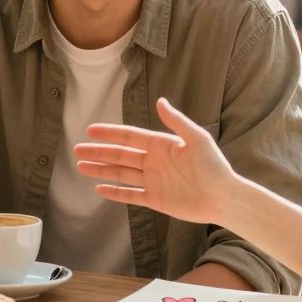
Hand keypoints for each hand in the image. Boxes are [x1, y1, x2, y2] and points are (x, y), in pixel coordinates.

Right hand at [74, 98, 240, 225]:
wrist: (225, 198)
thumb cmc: (215, 167)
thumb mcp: (197, 139)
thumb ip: (177, 122)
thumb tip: (160, 101)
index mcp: (162, 145)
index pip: (130, 137)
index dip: (110, 134)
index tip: (91, 130)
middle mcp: (154, 162)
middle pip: (120, 156)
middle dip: (98, 153)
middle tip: (77, 150)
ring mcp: (154, 181)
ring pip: (121, 174)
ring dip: (101, 170)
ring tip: (81, 167)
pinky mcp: (156, 199)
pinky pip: (131, 195)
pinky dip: (115, 192)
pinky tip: (99, 188)